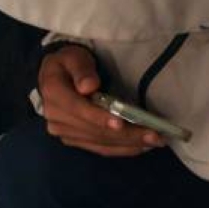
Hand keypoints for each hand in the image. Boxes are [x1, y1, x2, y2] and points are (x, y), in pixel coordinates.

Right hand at [39, 45, 164, 156]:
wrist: (54, 77)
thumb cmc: (69, 63)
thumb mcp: (73, 57)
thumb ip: (81, 70)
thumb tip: (89, 86)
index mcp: (54, 94)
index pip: (78, 109)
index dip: (99, 117)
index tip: (120, 123)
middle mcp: (56, 118)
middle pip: (94, 130)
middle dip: (125, 134)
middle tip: (154, 135)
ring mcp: (64, 132)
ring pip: (99, 142)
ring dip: (128, 144)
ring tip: (154, 141)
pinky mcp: (74, 140)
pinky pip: (99, 148)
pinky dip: (120, 149)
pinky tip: (140, 147)